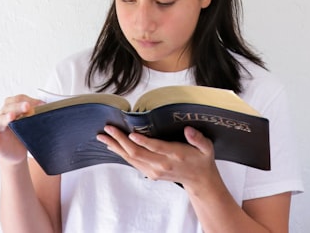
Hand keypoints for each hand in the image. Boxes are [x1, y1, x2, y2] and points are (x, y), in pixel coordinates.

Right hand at [0, 95, 43, 164]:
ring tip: (12, 116)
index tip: (42, 104)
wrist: (16, 153)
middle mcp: (3, 115)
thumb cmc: (24, 135)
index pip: (18, 99)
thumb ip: (37, 116)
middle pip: (9, 107)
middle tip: (28, 106)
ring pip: (0, 119)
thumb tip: (50, 108)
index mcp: (12, 108)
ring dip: (6, 117)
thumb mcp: (32, 124)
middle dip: (18, 106)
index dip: (29, 100)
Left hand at [96, 125, 217, 188]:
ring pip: (131, 158)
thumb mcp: (206, 148)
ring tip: (103, 136)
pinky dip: (121, 153)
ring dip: (116, 147)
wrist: (199, 180)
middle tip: (108, 129)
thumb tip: (188, 130)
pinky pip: (133, 162)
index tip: (131, 134)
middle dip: (120, 140)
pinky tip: (113, 146)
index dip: (143, 142)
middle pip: (137, 153)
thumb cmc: (201, 160)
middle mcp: (162, 164)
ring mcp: (154, 170)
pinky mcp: (150, 173)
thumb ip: (198, 139)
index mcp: (175, 155)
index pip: (156, 148)